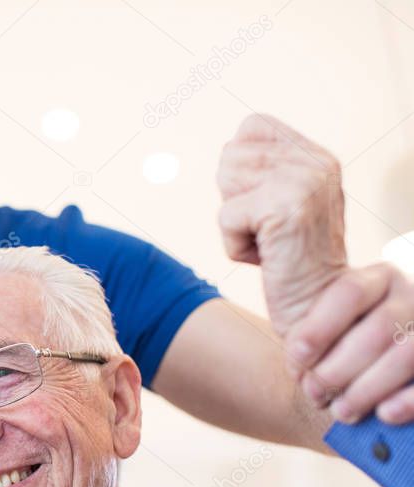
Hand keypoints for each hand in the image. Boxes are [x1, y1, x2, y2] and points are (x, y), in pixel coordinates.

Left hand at [217, 113, 347, 335]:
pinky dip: (234, 245)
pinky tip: (265, 257)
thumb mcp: (281, 203)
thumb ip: (262, 170)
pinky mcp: (286, 207)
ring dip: (234, 221)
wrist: (315, 306)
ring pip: (224, 181)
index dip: (240, 166)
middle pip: (230, 155)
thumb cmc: (289, 260)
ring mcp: (304, 182)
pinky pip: (225, 217)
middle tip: (267, 228)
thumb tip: (228, 148)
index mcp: (316, 155)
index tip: (264, 204)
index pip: (252, 126)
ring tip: (266, 240)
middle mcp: (316, 162)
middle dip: (235, 198)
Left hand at [285, 263, 413, 424]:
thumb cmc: (326, 339)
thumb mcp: (308, 319)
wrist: (353, 361)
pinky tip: (384, 414)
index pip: (350, 293)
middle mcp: (410, 298)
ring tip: (340, 410)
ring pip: (407, 356)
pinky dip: (409, 401)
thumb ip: (303, 322)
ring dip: (368, 389)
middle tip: (314, 391)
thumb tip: (301, 351)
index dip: (320, 328)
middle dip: (341, 367)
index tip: (297, 356)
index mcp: (376, 279)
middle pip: (380, 331)